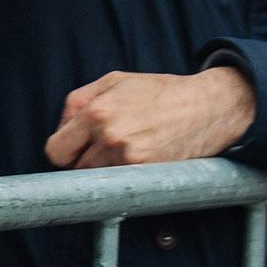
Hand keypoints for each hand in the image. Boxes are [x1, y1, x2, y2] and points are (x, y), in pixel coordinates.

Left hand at [45, 68, 256, 168]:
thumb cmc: (160, 91)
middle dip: (84, 161)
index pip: (56, 151)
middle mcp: (110, 137)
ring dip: (104, 172)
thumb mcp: (113, 81)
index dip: (62, 152)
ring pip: (99, 180)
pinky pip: (123, 185)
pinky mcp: (150, 173)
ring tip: (122, 154)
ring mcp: (130, 158)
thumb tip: (60, 129)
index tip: (72, 150)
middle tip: (101, 151)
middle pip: (76, 169)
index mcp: (96, 113)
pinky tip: (136, 163)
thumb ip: (78, 102)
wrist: (209, 106)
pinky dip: (125, 179)